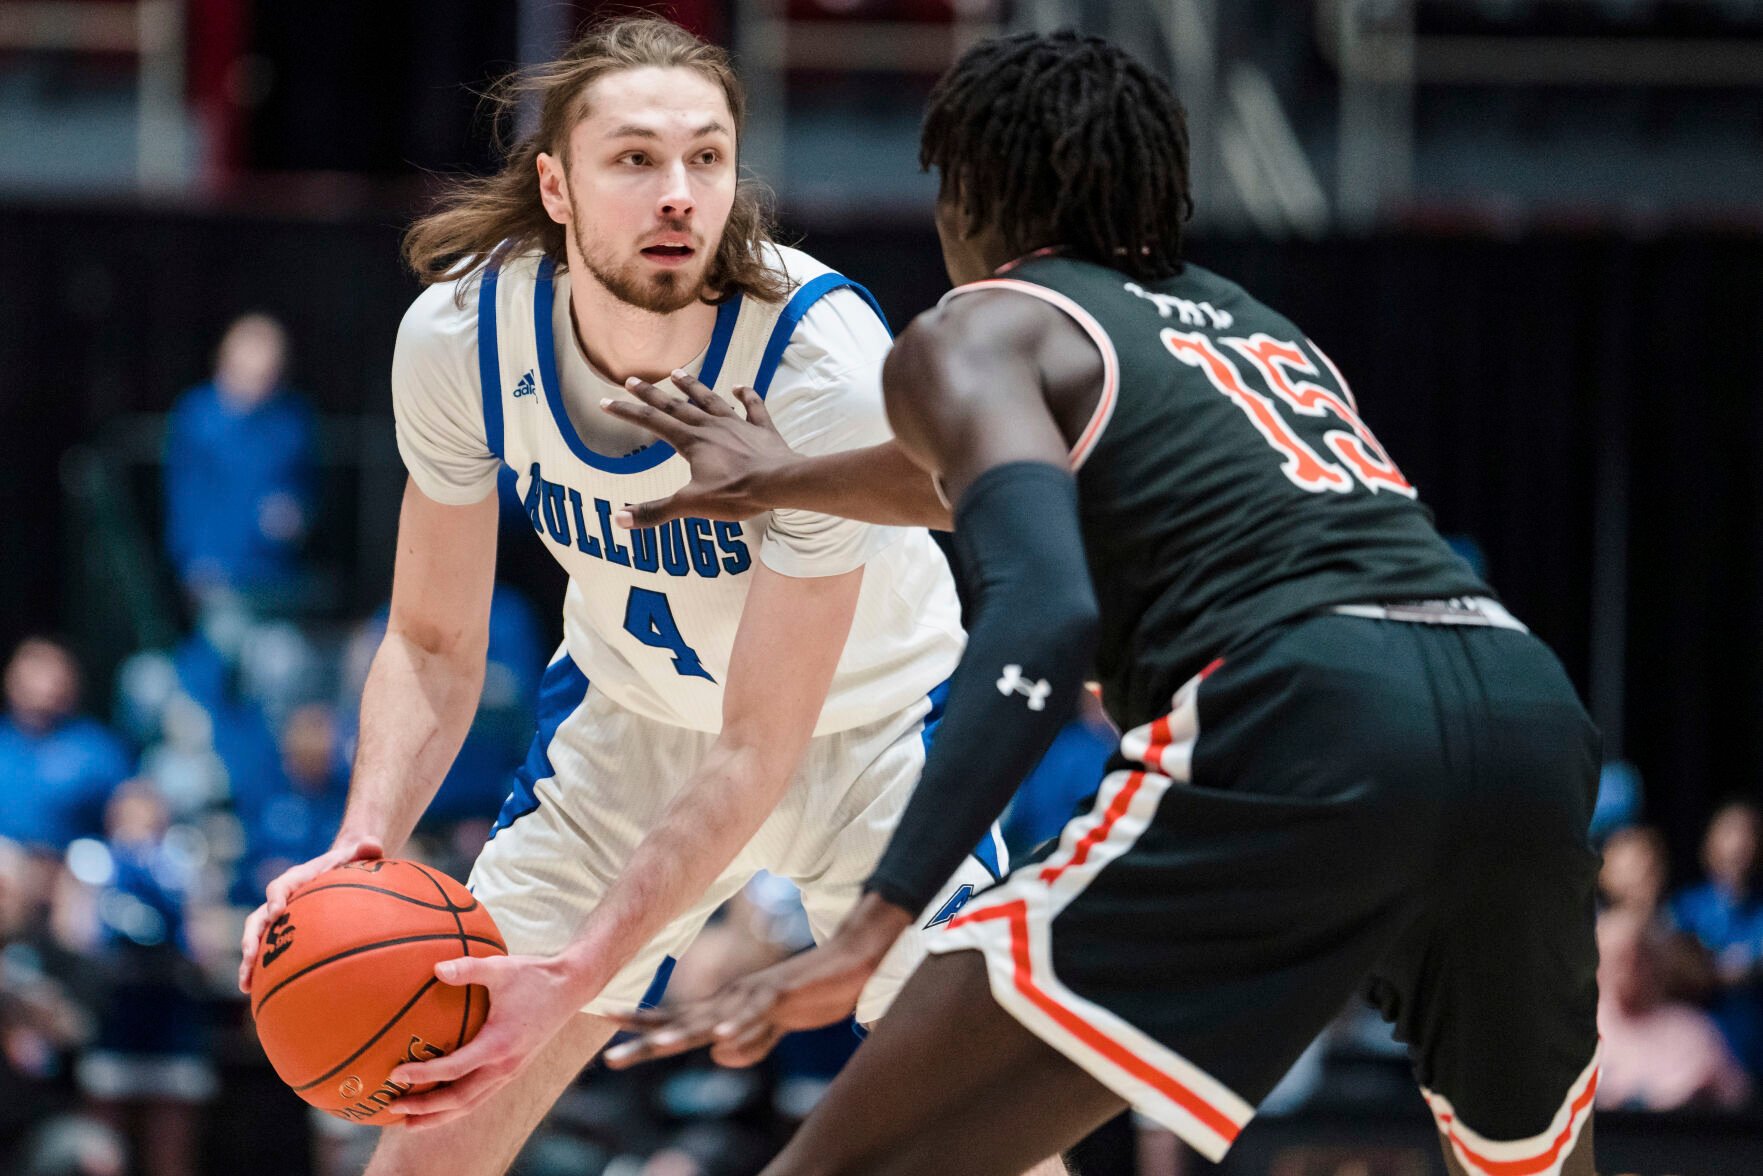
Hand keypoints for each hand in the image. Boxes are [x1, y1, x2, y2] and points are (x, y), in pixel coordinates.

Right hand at [239, 834, 382, 993]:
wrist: (339, 869)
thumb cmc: (350, 863)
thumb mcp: (359, 854)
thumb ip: (366, 849)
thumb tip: (373, 845)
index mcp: (298, 879)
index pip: (281, 885)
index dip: (276, 897)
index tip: (277, 911)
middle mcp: (282, 900)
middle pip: (258, 918)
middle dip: (252, 937)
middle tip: (250, 955)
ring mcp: (279, 919)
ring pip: (257, 940)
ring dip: (248, 961)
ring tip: (246, 985)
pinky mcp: (283, 935)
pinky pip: (269, 954)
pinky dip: (262, 972)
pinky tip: (260, 997)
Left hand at [387, 953, 591, 1129]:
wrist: (571, 987)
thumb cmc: (534, 975)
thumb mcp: (501, 967)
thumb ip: (468, 968)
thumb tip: (435, 968)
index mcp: (500, 1044)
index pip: (455, 1068)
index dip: (424, 1075)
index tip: (395, 1074)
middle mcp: (505, 1065)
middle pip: (461, 1099)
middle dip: (426, 1108)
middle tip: (394, 1108)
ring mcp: (510, 1071)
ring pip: (471, 1104)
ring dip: (440, 1115)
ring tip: (410, 1122)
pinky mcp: (513, 1069)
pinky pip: (480, 1096)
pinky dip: (457, 1106)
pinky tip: (440, 1103)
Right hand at [599, 369, 798, 526]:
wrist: (780, 483)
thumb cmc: (736, 494)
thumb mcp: (691, 505)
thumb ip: (655, 511)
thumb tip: (618, 519)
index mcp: (691, 442)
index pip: (652, 423)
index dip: (627, 413)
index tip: (605, 402)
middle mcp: (710, 427)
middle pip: (675, 406)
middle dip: (651, 393)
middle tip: (631, 379)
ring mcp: (737, 425)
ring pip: (710, 400)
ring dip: (692, 387)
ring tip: (677, 373)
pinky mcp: (762, 429)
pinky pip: (753, 407)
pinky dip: (747, 395)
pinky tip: (740, 386)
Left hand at [603, 894, 913, 1069]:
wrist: (849, 959)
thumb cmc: (811, 991)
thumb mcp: (774, 1027)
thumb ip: (747, 1041)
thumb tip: (716, 1053)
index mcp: (727, 1006)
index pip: (678, 1019)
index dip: (644, 1023)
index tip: (606, 1023)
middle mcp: (732, 998)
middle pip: (682, 1022)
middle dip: (646, 1039)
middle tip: (610, 1058)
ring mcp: (755, 994)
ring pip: (712, 1018)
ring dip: (684, 1035)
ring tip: (655, 1048)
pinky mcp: (782, 993)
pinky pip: (757, 1014)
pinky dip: (740, 1028)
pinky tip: (721, 1040)